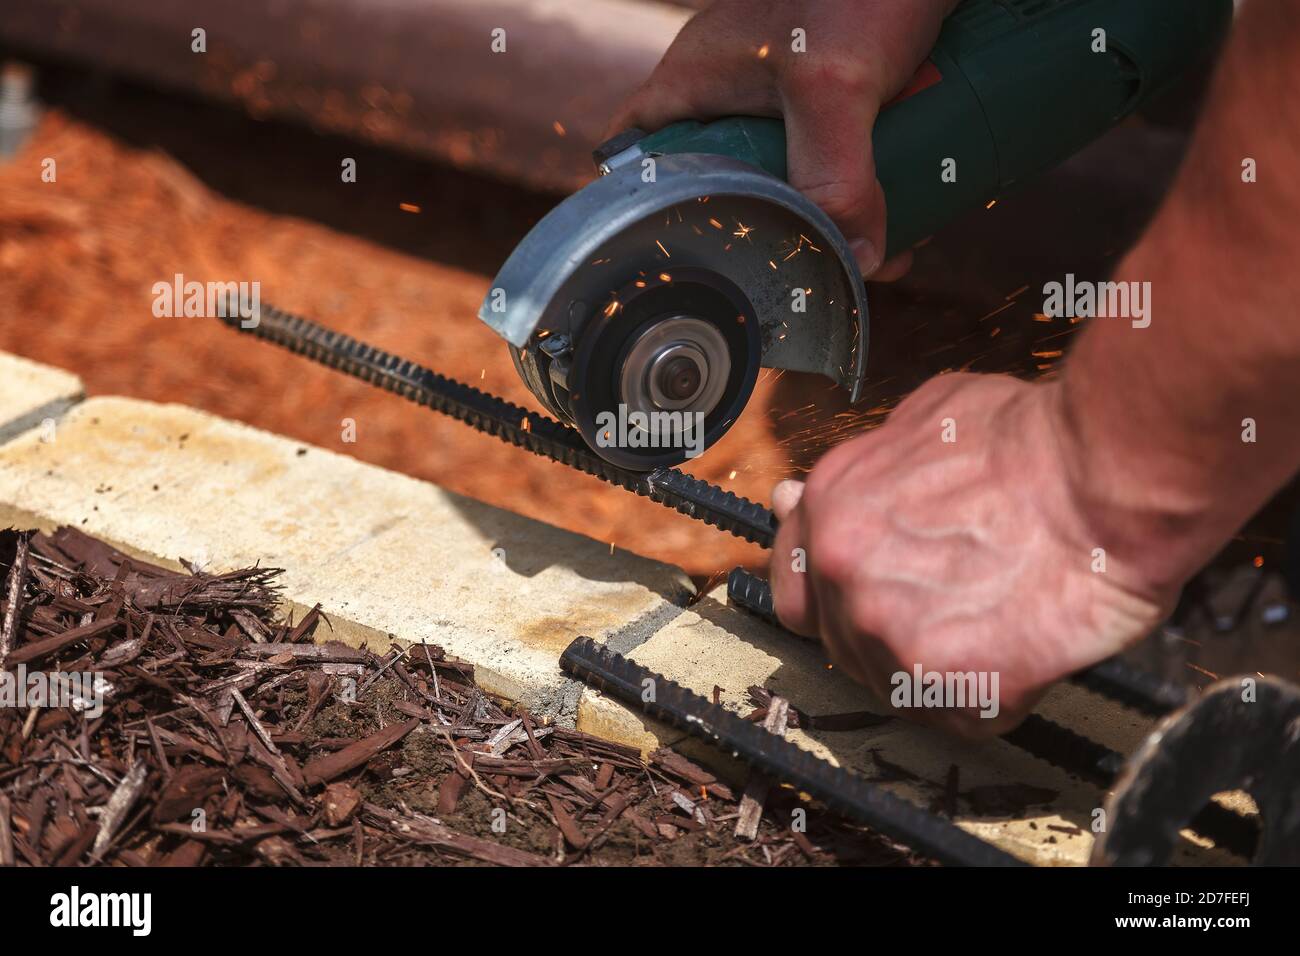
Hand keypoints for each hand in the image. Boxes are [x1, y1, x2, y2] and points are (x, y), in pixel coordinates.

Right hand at [608, 0, 959, 278]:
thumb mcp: (835, 84)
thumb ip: (836, 175)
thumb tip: (853, 259)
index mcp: (694, 82)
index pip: (639, 159)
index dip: (651, 213)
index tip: (691, 263)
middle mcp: (732, 88)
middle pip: (733, 185)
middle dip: (780, 232)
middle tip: (820, 266)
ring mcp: (786, 89)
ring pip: (798, 177)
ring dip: (839, 215)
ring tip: (883, 249)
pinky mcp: (839, 89)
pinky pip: (843, 156)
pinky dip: (872, 185)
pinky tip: (910, 209)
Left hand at [768, 373, 1172, 735]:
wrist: (1109, 475)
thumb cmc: (1035, 438)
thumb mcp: (927, 417)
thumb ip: (867, 467)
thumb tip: (811, 494)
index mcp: (833, 509)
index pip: (797, 585)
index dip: (835, 596)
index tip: (866, 598)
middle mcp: (844, 572)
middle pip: (847, 643)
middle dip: (897, 633)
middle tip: (960, 607)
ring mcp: (890, 630)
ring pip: (900, 683)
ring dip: (945, 668)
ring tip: (1002, 620)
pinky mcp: (948, 680)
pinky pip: (963, 715)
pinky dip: (997, 696)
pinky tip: (1027, 652)